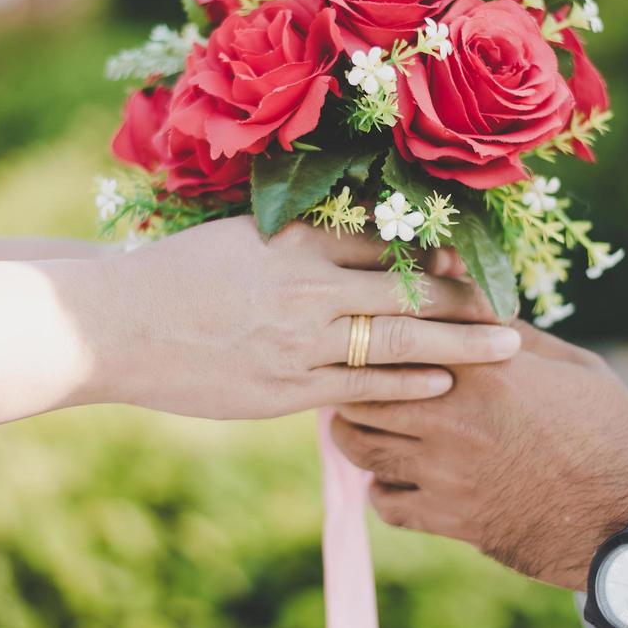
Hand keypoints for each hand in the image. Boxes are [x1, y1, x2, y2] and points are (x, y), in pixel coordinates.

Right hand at [89, 217, 520, 419]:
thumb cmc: (174, 277)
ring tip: (506, 349)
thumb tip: (357, 239)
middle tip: (514, 306)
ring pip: (397, 339)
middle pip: (409, 287)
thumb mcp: (239, 238)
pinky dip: (407, 384)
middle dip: (468, 297)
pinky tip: (443, 384)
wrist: (113, 326)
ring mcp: (298, 340)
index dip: (438, 250)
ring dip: (458, 344)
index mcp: (293, 240)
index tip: (476, 257)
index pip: (387, 242)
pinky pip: (362, 387)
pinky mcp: (284, 389)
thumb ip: (298, 240)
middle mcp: (305, 286)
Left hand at [330, 323, 627, 588]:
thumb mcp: (577, 367)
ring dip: (359, 429)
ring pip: (357, 442)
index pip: (405, 328)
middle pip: (362, 383)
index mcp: (487, 366)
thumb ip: (518, 336)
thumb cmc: (614, 435)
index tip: (387, 325)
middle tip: (362, 375)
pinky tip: (400, 479)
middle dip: (357, 376)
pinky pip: (382, 501)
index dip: (388, 324)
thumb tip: (480, 307)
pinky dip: (383, 488)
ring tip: (372, 423)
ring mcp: (442, 469)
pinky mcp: (446, 518)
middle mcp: (452, 413)